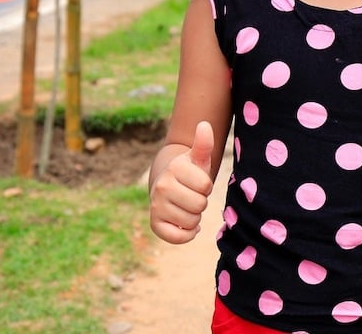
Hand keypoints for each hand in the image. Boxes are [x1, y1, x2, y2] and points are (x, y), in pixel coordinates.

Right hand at [150, 121, 215, 243]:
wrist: (168, 186)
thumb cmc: (189, 172)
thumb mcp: (198, 158)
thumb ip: (204, 144)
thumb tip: (205, 124)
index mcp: (174, 168)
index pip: (205, 186)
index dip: (206, 186)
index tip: (197, 182)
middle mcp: (161, 186)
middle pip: (199, 205)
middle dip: (201, 202)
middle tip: (192, 195)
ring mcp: (156, 206)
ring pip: (191, 221)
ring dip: (195, 217)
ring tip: (187, 206)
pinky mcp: (155, 224)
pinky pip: (178, 237)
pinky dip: (187, 234)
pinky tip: (187, 225)